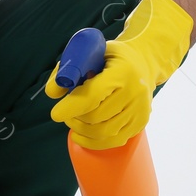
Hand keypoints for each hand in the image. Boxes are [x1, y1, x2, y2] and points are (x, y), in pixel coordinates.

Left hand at [45, 0, 193, 149]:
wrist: (142, 63)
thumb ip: (69, 70)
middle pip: (96, 117)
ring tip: (74, 120)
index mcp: (122, 72)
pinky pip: (113, 141)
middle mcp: (135, 93)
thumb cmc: (111, 58)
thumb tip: (53, 93)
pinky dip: (93, 142)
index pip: (93, 95)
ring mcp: (140, 111)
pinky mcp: (140, 124)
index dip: (72, 107)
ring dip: (82, 130)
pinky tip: (81, 135)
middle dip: (75, 118)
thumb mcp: (90, 54)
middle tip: (66, 112)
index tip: (56, 114)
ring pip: (103, 132)